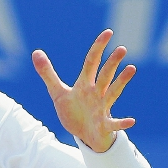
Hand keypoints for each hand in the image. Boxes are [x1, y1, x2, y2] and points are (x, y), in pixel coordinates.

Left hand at [33, 29, 135, 152]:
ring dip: (121, 82)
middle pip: (104, 75)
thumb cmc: (74, 112)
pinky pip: (114, 124)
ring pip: (113, 93)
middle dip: (112, 63)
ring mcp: (102, 109)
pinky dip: (122, 123)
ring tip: (131, 68)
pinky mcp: (105, 125)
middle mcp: (97, 94)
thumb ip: (48, 74)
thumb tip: (35, 52)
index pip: (92, 62)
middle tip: (121, 49)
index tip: (108, 32)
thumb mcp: (58, 93)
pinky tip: (131, 121)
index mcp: (85, 85)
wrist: (84, 135)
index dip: (98, 48)